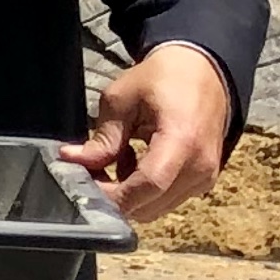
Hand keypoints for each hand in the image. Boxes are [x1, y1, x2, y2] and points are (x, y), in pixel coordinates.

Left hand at [63, 41, 235, 222]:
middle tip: (90, 170)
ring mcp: (205, 177)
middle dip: (113, 196)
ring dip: (128, 193)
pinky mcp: (203, 181)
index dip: (112, 194)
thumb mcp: (123, 99)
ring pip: (155, 207)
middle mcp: (200, 166)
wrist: (203, 72)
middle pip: (149, 204)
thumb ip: (103, 137)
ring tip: (115, 158)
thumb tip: (74, 160)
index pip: (148, 185)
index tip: (84, 184)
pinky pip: (167, 199)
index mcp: (182, 140)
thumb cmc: (164, 79)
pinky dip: (144, 190)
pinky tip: (134, 161)